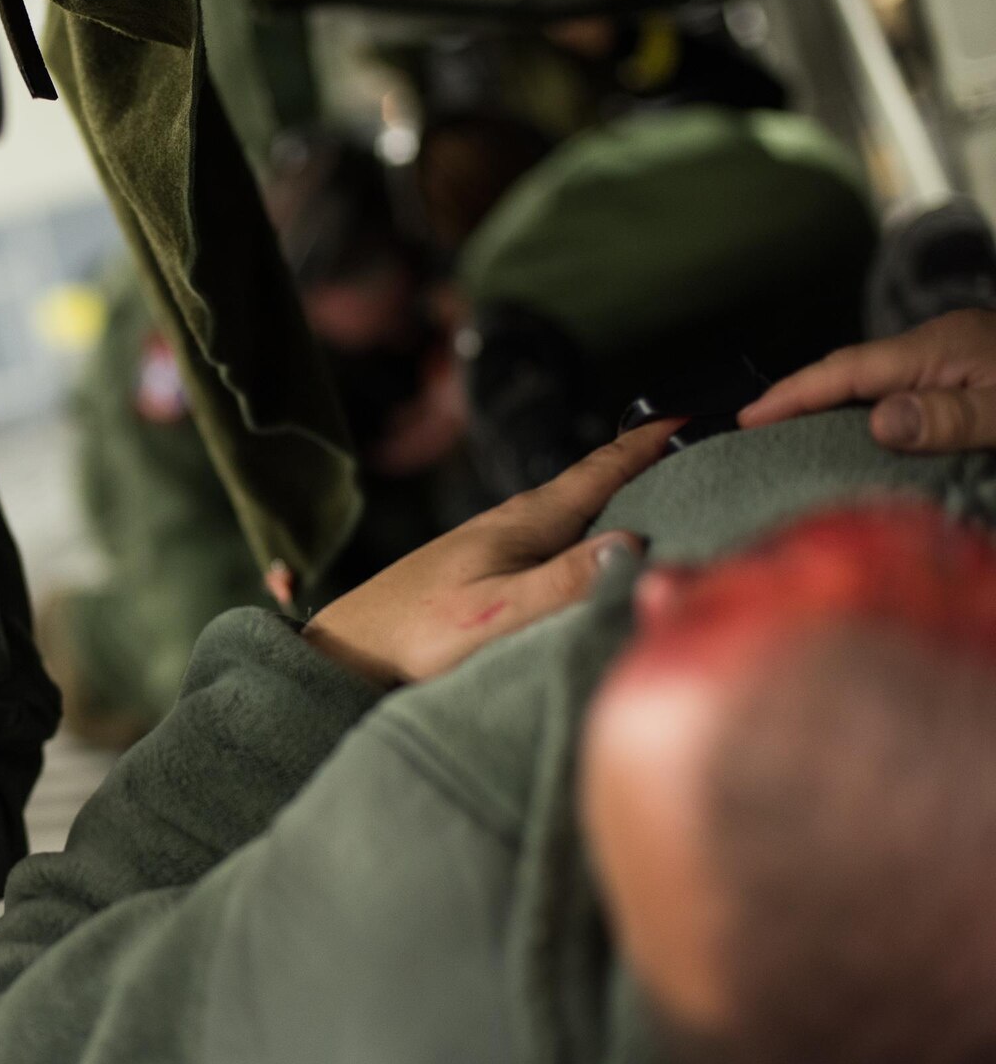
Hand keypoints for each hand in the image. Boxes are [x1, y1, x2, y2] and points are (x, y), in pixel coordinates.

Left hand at [302, 419, 679, 684]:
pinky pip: (561, 539)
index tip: (700, 415)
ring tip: (677, 502)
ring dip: (625, 501)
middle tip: (711, 457)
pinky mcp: (490, 568)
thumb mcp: (498, 612)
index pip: (603, 467)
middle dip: (653, 467)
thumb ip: (563, 582)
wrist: (352, 648)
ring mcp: (503, 542)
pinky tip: (606, 554)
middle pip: (598, 484)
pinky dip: (595, 533)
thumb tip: (634, 544)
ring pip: (580, 511)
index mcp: (528, 519)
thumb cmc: (418, 631)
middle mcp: (519, 520)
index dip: (652, 441)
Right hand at [737, 309, 995, 451]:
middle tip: (755, 434)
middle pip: (851, 370)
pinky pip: (896, 389)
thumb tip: (880, 423)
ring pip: (872, 381)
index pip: (850, 368)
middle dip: (800, 397)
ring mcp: (949, 356)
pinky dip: (864, 411)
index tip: (749, 419)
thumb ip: (951, 417)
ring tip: (790, 437)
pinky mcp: (961, 372)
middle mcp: (936, 345)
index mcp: (940, 346)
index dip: (796, 393)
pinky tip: (854, 434)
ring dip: (830, 406)